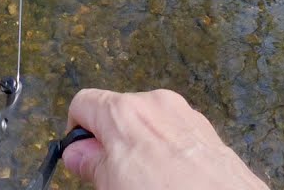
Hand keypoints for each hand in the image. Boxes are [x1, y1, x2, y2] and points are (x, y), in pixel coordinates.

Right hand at [62, 89, 267, 189]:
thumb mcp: (112, 184)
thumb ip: (91, 163)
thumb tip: (77, 153)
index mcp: (124, 111)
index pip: (84, 103)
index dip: (77, 130)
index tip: (83, 155)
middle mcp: (155, 103)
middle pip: (117, 112)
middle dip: (112, 140)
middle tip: (114, 175)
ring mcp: (184, 113)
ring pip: (149, 123)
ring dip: (141, 145)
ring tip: (148, 179)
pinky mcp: (206, 129)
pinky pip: (175, 132)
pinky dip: (167, 149)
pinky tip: (173, 177)